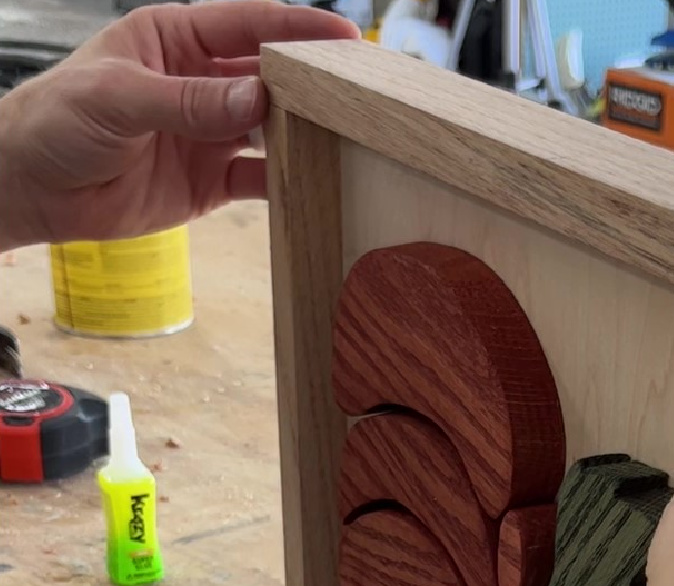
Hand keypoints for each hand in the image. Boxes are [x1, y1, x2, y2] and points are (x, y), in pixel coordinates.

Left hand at [0, 1, 357, 250]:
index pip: (246, 26)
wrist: (34, 188)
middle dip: (311, 83)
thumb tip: (257, 97)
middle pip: (269, 78)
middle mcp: (200, 83)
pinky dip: (286, 186)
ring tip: (347, 140)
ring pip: (271, 130)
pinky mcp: (212, 183)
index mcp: (175, 40)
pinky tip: (313, 186)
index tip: (342, 40)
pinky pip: (260, 182)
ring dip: (305, 136)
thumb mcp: (118, 98)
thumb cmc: (58, 122)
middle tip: (357, 92)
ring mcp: (209, 134)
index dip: (295, 30)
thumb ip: (189, 101)